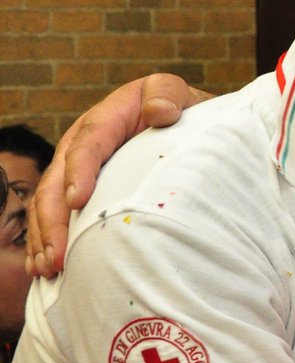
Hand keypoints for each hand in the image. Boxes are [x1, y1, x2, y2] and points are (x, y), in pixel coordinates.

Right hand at [26, 74, 208, 276]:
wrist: (180, 121)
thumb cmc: (179, 110)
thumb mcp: (176, 93)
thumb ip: (167, 94)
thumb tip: (160, 110)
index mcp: (105, 119)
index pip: (87, 144)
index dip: (79, 171)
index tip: (78, 201)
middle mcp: (82, 144)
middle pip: (57, 180)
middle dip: (53, 219)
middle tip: (58, 254)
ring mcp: (76, 169)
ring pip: (49, 203)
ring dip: (45, 237)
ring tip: (48, 268)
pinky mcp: (79, 189)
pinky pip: (55, 215)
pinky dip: (48, 240)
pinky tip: (47, 269)